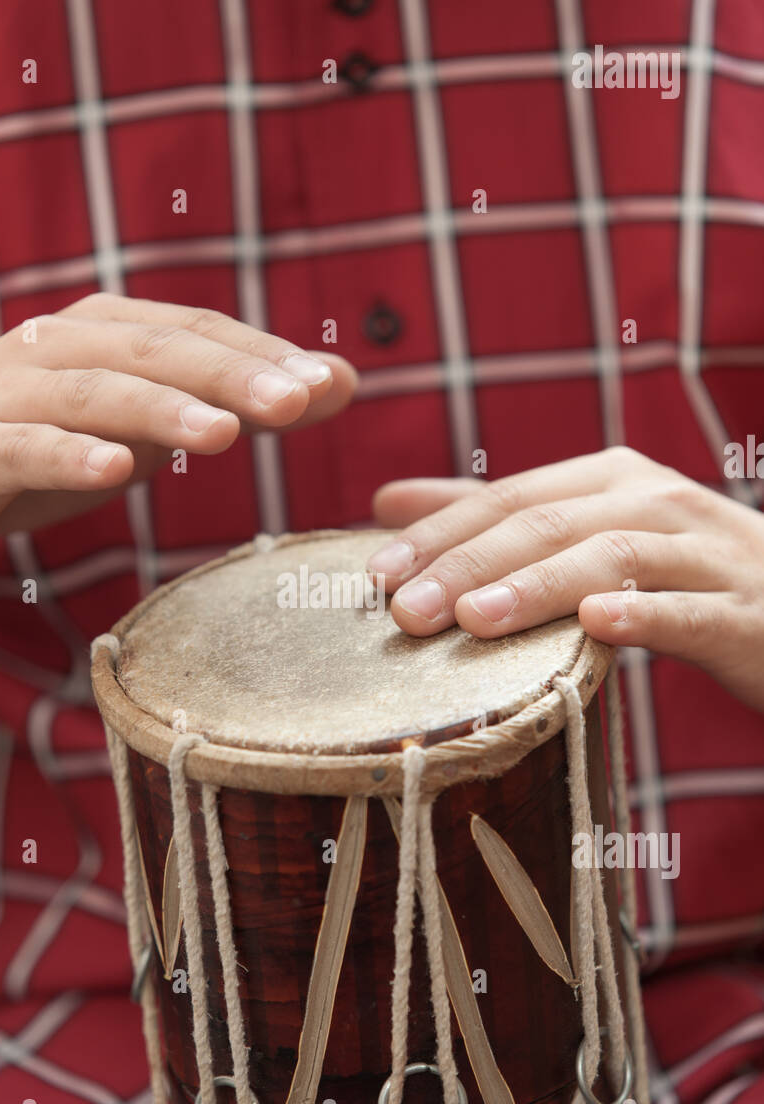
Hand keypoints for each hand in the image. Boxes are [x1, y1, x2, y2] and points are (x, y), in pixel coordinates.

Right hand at [0, 293, 356, 573]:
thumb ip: (227, 405)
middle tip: (301, 399)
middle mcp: (60, 347)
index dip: (264, 354)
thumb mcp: (140, 429)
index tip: (333, 383)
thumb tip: (334, 386)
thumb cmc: (34, 446)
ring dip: (163, 410)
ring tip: (224, 434)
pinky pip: (24, 447)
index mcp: (105, 334)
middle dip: (232, 374)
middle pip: (156, 353)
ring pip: (96, 393)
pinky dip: (69, 454)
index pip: (196, 333)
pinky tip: (115, 470)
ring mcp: (11, 394)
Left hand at [369, 447, 763, 713]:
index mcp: (613, 480)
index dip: (441, 533)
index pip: (510, 497)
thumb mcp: (589, 534)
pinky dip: (642, 613)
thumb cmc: (678, 576)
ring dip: (538, 585)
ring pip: (613, 557)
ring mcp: (705, 555)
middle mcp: (657, 502)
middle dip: (470, 563)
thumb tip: (385, 501)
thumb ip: (493, 520)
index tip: (376, 573)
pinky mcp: (742, 615)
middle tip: (404, 609)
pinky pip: (688, 611)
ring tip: (473, 619)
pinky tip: (596, 623)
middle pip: (549, 523)